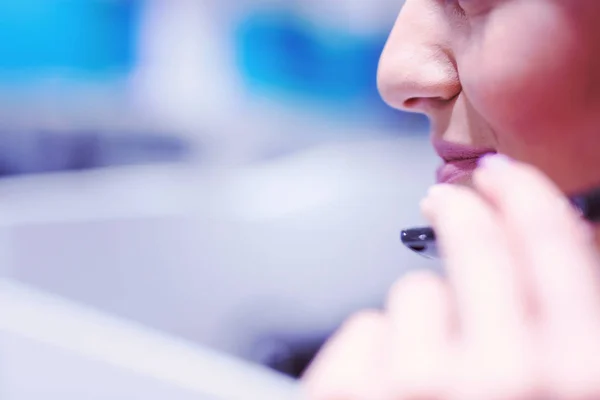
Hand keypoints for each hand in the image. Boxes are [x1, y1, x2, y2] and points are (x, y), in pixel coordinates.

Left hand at [302, 155, 599, 399]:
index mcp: (578, 381)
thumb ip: (567, 335)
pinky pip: (367, 329)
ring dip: (421, 321)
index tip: (506, 177)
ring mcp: (421, 388)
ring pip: (415, 292)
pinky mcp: (352, 394)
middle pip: (476, 243)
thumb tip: (563, 252)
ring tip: (425, 381)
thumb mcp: (561, 396)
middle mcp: (504, 380)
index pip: (554, 250)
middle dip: (462, 213)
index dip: (528, 200)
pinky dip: (373, 355)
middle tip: (447, 199)